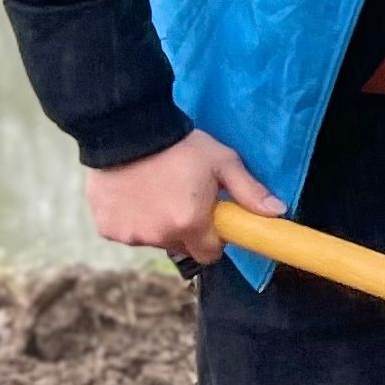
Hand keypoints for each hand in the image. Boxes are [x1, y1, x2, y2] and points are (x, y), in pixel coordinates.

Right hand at [87, 129, 278, 263]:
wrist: (127, 129)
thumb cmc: (180, 145)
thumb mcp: (223, 163)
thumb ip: (250, 192)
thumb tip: (277, 212)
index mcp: (190, 224)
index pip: (209, 255)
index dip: (213, 239)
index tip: (211, 219)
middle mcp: (158, 235)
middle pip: (180, 245)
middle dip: (185, 228)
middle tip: (182, 197)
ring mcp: (130, 234)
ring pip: (152, 239)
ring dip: (156, 222)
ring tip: (155, 189)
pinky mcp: (107, 228)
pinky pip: (126, 232)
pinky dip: (131, 218)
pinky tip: (133, 193)